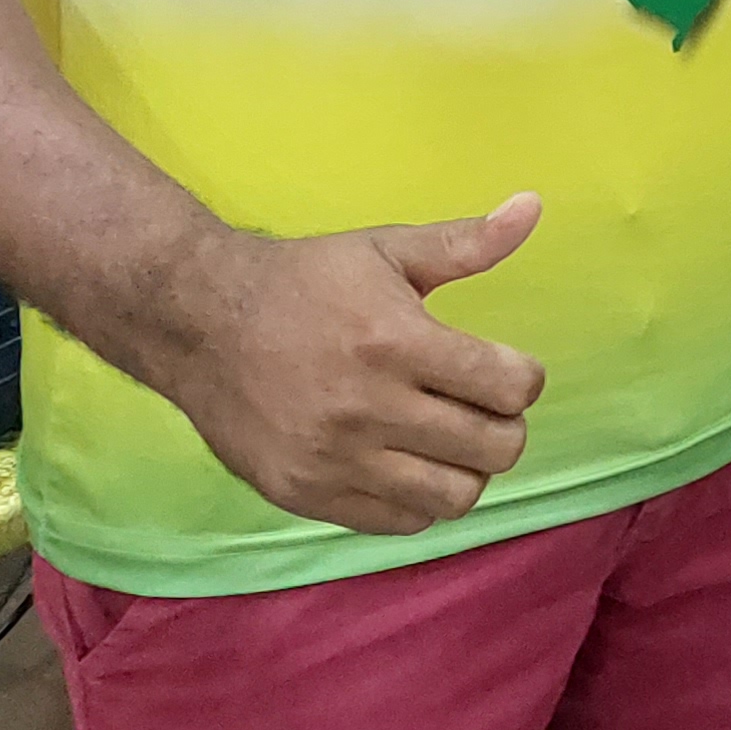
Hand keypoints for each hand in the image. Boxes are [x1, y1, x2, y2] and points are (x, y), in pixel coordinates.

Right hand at [136, 197, 551, 535]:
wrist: (197, 322)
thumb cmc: (302, 282)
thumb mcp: (384, 250)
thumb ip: (466, 242)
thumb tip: (533, 207)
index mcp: (395, 342)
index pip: (509, 387)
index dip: (524, 379)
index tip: (505, 371)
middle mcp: (368, 407)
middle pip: (494, 449)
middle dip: (505, 427)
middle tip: (483, 409)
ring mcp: (335, 460)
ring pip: (453, 497)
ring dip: (467, 470)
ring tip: (449, 442)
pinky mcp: (306, 495)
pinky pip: (400, 523)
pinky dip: (419, 500)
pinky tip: (408, 465)